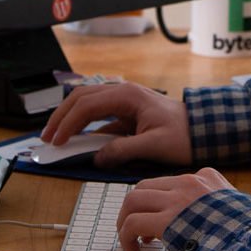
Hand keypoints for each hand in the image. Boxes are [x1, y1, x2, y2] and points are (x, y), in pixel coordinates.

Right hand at [39, 82, 192, 168]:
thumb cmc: (183, 136)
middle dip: (61, 117)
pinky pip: (98, 116)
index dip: (68, 123)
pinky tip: (75, 140)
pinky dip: (83, 126)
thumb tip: (97, 157)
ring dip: (69, 118)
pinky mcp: (125, 113)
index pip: (87, 105)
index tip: (56, 142)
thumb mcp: (154, 146)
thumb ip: (124, 150)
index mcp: (128, 96)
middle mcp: (123, 93)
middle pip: (81, 98)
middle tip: (47, 138)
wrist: (203, 130)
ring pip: (87, 103)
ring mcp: (124, 101)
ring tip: (55, 138)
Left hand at [117, 169, 233, 250]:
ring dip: (125, 220)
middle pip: (144, 186)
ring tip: (130, 240)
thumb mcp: (234, 205)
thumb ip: (215, 204)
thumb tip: (204, 222)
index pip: (169, 182)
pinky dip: (126, 236)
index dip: (157, 202)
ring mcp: (177, 199)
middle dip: (134, 208)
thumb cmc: (249, 230)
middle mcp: (189, 182)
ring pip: (133, 199)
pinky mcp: (167, 220)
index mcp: (207, 177)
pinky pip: (133, 222)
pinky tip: (134, 250)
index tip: (156, 221)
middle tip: (137, 230)